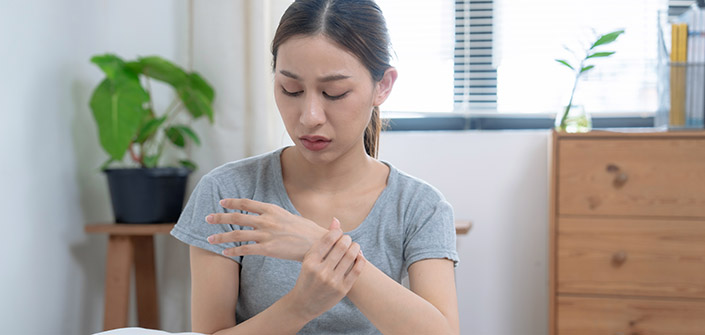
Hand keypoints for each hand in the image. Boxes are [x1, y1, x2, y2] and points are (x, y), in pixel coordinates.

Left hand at [205, 198, 326, 260]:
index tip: (221, 202)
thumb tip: (270, 214)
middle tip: (208, 219)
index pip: (247, 203)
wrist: (318, 243)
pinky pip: (246, 250)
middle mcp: (267, 220)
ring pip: (238, 234)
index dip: (232, 202)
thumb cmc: (307, 231)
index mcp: (272, 209)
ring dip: (221, 236)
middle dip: (220, 218)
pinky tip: (224, 253)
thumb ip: (277, 215)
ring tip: (209, 239)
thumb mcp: (291, 216)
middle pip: (237, 217)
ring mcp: (267, 234)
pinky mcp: (268, 249)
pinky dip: (233, 251)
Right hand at [287, 218, 365, 320]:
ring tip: (354, 246)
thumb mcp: (309, 259)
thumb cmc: (307, 277)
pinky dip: (361, 259)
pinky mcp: (342, 289)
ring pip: (351, 256)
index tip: (339, 233)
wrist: (304, 304)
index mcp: (310, 261)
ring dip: (355, 247)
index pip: (329, 239)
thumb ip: (323, 241)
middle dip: (347, 239)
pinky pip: (357, 269)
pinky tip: (359, 255)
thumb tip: (336, 220)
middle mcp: (321, 271)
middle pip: (342, 246)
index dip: (337, 232)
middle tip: (347, 239)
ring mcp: (332, 281)